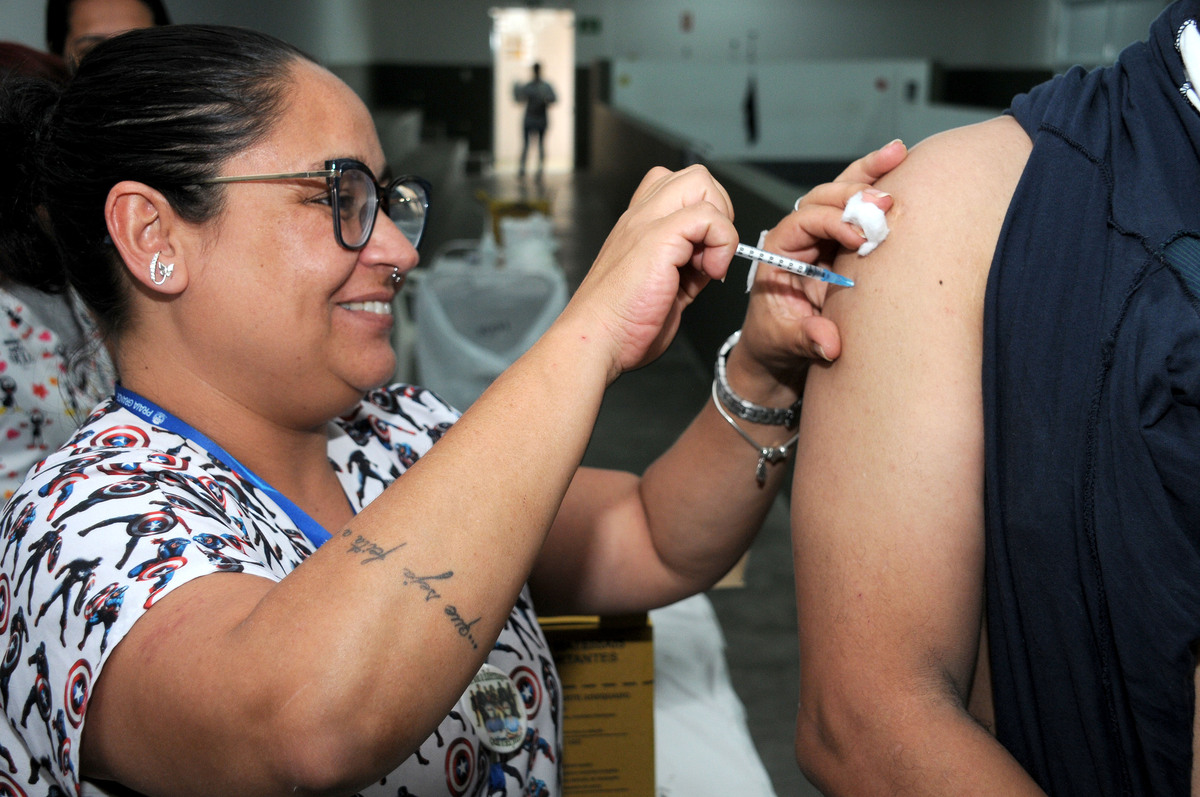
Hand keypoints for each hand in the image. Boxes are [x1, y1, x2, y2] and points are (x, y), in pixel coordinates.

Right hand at [562, 164, 738, 380]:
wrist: (595, 340)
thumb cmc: (619, 325)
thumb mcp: (662, 288)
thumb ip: (687, 267)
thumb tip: (713, 259)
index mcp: (639, 227)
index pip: (679, 189)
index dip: (704, 215)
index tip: (703, 256)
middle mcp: (640, 218)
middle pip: (695, 176)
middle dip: (719, 210)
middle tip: (711, 253)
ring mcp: (646, 223)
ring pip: (701, 183)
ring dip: (720, 222)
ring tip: (707, 262)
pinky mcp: (657, 238)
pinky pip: (708, 216)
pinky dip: (722, 243)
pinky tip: (709, 273)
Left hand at [734, 140, 906, 392]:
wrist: (777, 349)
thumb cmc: (773, 339)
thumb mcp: (784, 341)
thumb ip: (806, 337)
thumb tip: (829, 342)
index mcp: (778, 251)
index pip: (804, 222)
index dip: (832, 224)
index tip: (859, 238)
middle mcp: (798, 236)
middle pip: (822, 198)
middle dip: (853, 193)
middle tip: (885, 200)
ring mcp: (821, 235)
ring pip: (841, 193)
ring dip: (868, 174)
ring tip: (897, 154)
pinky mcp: (843, 241)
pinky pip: (858, 206)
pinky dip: (876, 184)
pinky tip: (899, 162)